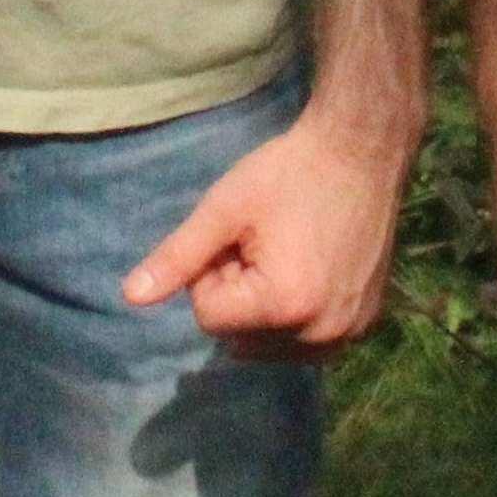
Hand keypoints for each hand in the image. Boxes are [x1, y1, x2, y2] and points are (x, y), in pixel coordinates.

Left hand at [121, 103, 415, 356]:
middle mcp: (320, 334)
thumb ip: (178, 258)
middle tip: (264, 244)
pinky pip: (308, 341)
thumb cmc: (289, 173)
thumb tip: (131, 298)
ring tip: (288, 254)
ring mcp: (348, 333)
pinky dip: (298, 316)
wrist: (363, 151)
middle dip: (239, 296)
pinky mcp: (366, 326)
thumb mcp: (224, 209)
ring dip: (266, 310)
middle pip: (240, 338)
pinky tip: (312, 268)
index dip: (212, 273)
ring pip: (271, 345)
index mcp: (284, 305)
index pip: (209, 318)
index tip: (238, 238)